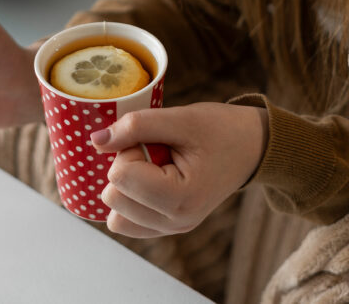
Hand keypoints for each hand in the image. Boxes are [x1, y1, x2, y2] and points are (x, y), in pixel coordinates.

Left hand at [90, 102, 267, 237]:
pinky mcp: (167, 229)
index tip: (158, 140)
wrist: (252, 147)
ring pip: (114, 215)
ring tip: (158, 167)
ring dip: (128, 186)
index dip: (131, 149)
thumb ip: (136, 126)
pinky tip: (153, 180)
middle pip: (112, 197)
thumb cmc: (221, 130)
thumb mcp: (181, 118)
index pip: (119, 176)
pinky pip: (126, 222)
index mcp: (180, 198)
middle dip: (127, 166)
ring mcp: (172, 230)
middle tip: (159, 152)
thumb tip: (95, 141)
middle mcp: (175, 223)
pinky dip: (131, 199)